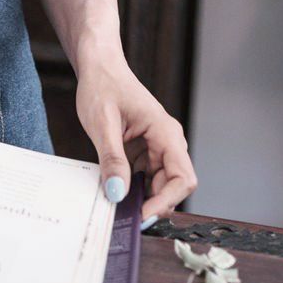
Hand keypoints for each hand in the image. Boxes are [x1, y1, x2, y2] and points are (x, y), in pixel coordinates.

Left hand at [75, 53, 197, 225]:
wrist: (99, 66)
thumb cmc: (103, 85)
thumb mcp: (102, 123)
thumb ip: (112, 159)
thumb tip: (117, 193)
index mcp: (165, 132)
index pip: (182, 178)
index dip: (165, 201)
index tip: (141, 214)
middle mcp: (167, 142)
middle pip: (172, 186)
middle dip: (151, 204)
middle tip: (123, 216)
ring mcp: (157, 148)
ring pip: (158, 186)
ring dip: (141, 198)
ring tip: (116, 205)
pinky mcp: (144, 151)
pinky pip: (144, 178)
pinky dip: (131, 188)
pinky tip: (114, 190)